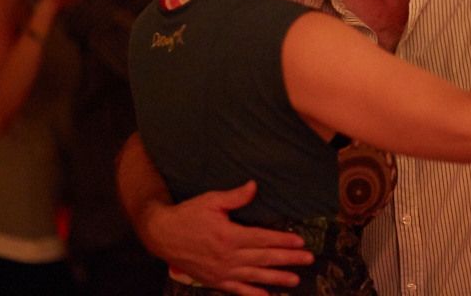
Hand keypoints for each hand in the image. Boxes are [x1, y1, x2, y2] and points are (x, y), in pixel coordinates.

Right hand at [143, 181, 313, 294]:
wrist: (162, 235)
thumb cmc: (188, 215)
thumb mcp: (211, 201)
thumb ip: (235, 197)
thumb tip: (254, 186)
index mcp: (229, 236)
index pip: (263, 239)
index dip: (283, 240)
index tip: (300, 241)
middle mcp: (228, 257)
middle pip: (264, 258)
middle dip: (288, 259)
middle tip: (309, 259)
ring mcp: (222, 271)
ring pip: (255, 276)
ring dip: (277, 279)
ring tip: (295, 280)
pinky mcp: (215, 280)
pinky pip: (237, 290)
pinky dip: (253, 295)